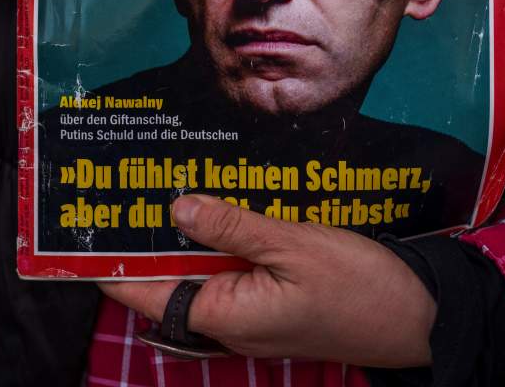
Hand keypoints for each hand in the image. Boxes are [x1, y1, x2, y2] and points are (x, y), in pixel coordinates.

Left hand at [100, 194, 436, 367]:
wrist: (419, 318)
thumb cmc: (360, 287)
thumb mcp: (293, 246)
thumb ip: (231, 227)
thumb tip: (175, 208)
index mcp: (224, 315)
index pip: (144, 292)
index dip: (111, 261)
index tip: (86, 225)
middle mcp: (229, 322)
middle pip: (170, 278)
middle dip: (149, 235)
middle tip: (127, 183)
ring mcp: (252, 316)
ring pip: (203, 271)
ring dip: (189, 234)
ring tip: (167, 183)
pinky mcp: (273, 305)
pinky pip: (234, 272)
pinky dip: (224, 241)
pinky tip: (224, 206)